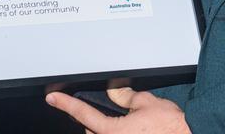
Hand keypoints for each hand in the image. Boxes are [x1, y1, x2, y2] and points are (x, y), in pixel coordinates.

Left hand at [46, 88, 189, 133]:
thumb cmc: (171, 126)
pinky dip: (114, 132)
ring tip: (126, 122)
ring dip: (104, 129)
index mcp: (113, 131)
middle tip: (105, 110)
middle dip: (93, 119)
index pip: (83, 113)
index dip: (66, 104)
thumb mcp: (147, 102)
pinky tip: (132, 128)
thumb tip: (116, 93)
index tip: (53, 99)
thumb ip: (126, 97)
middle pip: (91, 130)